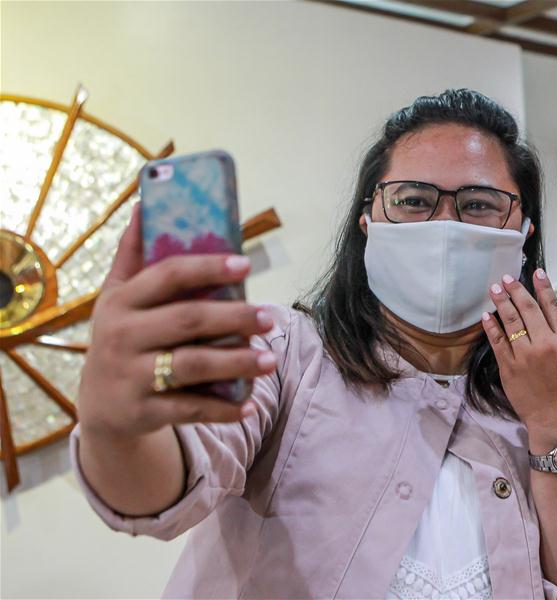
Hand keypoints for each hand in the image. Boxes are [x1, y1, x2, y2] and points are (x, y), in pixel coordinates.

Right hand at [77, 205, 276, 440]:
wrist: (100, 407)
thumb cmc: (122, 338)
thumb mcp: (118, 297)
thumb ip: (133, 254)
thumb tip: (145, 203)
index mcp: (121, 301)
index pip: (167, 275)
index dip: (207, 267)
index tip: (245, 265)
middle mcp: (121, 336)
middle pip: (187, 321)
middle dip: (234, 318)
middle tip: (270, 318)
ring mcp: (130, 376)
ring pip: (192, 366)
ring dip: (236, 363)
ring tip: (270, 360)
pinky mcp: (142, 411)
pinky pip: (189, 408)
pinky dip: (222, 409)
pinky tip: (250, 404)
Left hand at [482, 269, 556, 449]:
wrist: (556, 421)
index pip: (552, 307)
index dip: (543, 287)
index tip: (537, 272)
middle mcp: (544, 343)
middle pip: (528, 309)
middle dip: (516, 290)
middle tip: (507, 277)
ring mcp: (524, 355)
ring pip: (510, 321)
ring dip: (501, 302)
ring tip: (494, 289)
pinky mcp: (509, 367)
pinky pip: (497, 342)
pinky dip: (491, 327)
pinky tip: (486, 316)